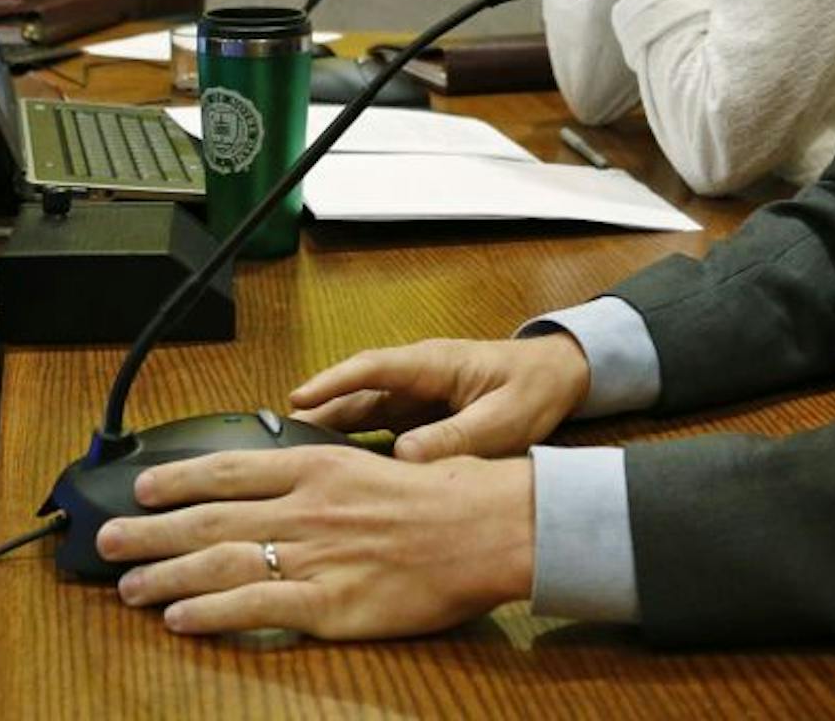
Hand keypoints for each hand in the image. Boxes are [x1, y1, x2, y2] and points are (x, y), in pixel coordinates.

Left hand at [98, 448, 534, 639]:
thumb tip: (288, 479)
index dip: (179, 478)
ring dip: (164, 574)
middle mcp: (304, 507)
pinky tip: (178, 618)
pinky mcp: (328, 603)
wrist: (489, 527)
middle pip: (208, 518)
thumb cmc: (447, 495)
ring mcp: (312, 556)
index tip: (143, 485)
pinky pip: (254, 607)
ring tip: (127, 587)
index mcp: (318, 467)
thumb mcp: (377, 465)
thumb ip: (327, 476)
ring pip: (217, 561)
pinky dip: (209, 612)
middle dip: (150, 529)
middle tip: (108, 540)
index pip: (229, 470)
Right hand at [287, 333, 590, 460]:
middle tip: (275, 440)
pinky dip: (354, 444)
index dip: (333, 383)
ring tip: (291, 458)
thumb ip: (457, 437)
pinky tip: (335, 470)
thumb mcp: (503, 419)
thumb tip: (405, 458)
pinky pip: (378, 428)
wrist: (559, 377)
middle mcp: (417, 376)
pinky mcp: (420, 415)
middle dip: (317, 411)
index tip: (299, 398)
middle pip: (356, 392)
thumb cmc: (534, 389)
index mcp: (433, 364)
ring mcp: (416, 395)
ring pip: (362, 411)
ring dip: (330, 429)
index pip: (372, 369)